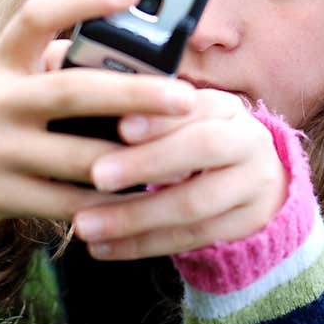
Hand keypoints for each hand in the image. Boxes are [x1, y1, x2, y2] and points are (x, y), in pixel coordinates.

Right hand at [0, 0, 196, 239]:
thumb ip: (48, 58)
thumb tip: (116, 47)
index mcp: (1, 61)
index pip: (40, 15)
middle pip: (73, 91)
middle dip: (135, 93)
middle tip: (186, 96)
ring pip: (76, 158)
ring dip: (133, 159)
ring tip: (181, 154)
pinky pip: (65, 202)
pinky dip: (107, 202)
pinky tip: (142, 197)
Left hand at [70, 89, 288, 259]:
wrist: (250, 178)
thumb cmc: (191, 138)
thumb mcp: (177, 116)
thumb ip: (136, 103)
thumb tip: (69, 74)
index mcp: (224, 106)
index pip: (195, 104)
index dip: (159, 117)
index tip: (120, 126)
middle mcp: (247, 140)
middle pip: (203, 148)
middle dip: (147, 162)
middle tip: (97, 175)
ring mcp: (253, 184)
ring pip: (194, 204)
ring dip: (135, 217)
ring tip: (85, 225)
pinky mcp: (248, 223)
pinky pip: (192, 239)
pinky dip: (143, 245)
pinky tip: (103, 248)